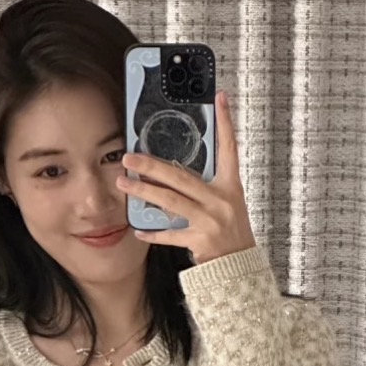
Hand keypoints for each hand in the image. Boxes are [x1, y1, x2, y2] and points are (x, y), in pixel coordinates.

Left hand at [116, 90, 257, 264]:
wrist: (241, 267)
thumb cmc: (232, 233)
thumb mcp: (229, 203)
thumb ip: (207, 186)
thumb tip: (175, 171)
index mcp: (230, 187)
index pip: (229, 148)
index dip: (226, 122)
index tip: (219, 98)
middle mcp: (220, 201)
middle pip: (182, 176)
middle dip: (153, 165)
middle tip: (130, 157)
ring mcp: (209, 221)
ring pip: (170, 202)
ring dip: (144, 191)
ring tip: (124, 184)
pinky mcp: (200, 240)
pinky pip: (170, 234)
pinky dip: (153, 233)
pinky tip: (138, 229)